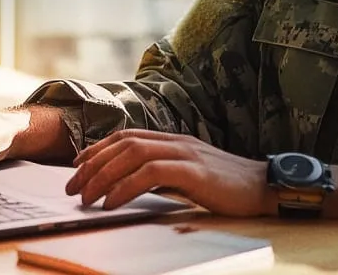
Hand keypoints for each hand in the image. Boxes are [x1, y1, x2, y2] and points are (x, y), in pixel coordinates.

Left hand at [64, 130, 275, 216]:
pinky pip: (151, 173)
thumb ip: (165, 173)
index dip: (98, 149)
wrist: (265, 186)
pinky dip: (126, 186)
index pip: (126, 136)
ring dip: (103, 176)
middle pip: (123, 144)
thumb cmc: (228, 186)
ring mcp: (185, 153)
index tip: (77, 166)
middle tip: (72, 187)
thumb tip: (132, 185)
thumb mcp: (190, 175)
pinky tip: (112, 202)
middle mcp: (175, 141)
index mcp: (173, 140)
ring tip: (86, 197)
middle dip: (92, 165)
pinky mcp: (193, 171)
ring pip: (132, 154)